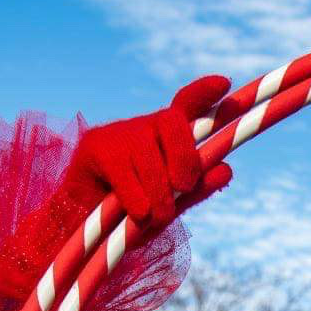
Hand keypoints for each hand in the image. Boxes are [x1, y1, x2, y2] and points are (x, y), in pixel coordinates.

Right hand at [61, 75, 234, 228]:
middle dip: (185, 157)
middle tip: (183, 186)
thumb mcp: (169, 204)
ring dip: (159, 193)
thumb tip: (226, 168)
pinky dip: (137, 199)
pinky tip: (138, 213)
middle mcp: (145, 126)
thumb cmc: (131, 213)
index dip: (204, 92)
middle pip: (173, 123)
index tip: (223, 83)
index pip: (187, 104)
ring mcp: (118, 132)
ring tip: (156, 216)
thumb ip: (196, 189)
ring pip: (150, 156)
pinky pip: (125, 172)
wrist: (84, 227)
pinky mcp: (95, 145)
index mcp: (167, 136)